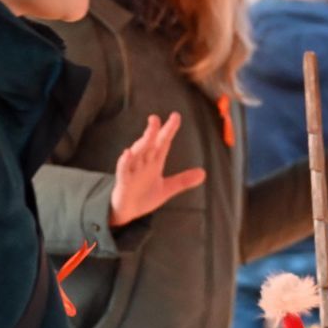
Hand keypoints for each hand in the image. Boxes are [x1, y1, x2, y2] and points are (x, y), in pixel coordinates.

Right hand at [109, 112, 205, 226]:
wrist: (127, 212)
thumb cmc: (144, 196)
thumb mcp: (167, 189)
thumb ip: (183, 180)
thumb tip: (203, 173)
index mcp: (154, 162)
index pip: (163, 143)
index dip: (169, 130)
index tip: (176, 116)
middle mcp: (143, 163)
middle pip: (149, 144)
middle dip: (153, 131)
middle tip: (155, 118)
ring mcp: (133, 170)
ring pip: (137, 153)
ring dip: (143, 142)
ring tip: (149, 132)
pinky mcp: (124, 181)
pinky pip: (123, 169)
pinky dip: (125, 161)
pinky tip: (128, 153)